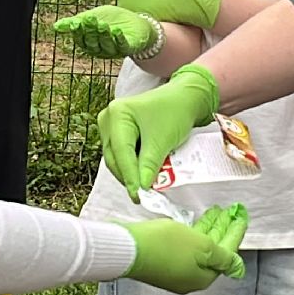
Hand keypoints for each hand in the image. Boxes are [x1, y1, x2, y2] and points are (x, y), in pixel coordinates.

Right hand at [54, 5, 157, 58]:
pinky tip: (116, 31)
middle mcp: (102, 50)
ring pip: (107, 45)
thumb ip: (75, 22)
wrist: (136, 22)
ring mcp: (116, 50)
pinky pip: (123, 46)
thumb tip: (55, 26)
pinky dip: (119, 39)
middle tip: (90, 19)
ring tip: (102, 24)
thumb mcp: (92, 18)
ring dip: (104, 35)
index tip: (76, 22)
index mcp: (91, 44)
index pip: (82, 40)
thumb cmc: (112, 20)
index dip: (78, 32)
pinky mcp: (129, 47)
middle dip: (91, 31)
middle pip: (94, 42)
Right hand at [97, 64, 219, 198]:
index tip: (138, 194)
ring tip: (145, 186)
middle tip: (143, 195)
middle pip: (114, 157)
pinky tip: (143, 174)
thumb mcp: (162, 140)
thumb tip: (141, 187)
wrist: (185, 99)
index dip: (129, 175)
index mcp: (117, 114)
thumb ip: (149, 164)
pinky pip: (121, 155)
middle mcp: (109, 118)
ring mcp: (111, 126)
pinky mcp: (118, 133)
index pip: (121, 151)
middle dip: (129, 176)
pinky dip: (132, 166)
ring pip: (116, 158)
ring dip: (130, 173)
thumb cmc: (175, 111)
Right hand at [122, 203, 248, 291]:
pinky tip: (193, 223)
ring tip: (214, 211)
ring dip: (207, 228)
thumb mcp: (201, 247)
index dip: (235, 232)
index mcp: (203, 277)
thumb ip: (222, 255)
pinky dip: (192, 233)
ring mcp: (173, 271)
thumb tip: (236, 266)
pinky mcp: (160, 261)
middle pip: (213, 251)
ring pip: (197, 248)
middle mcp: (189, 278)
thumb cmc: (165, 245)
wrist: (125, 247)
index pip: (227, 253)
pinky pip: (183, 247)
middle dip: (222, 230)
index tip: (241, 215)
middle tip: (228, 211)